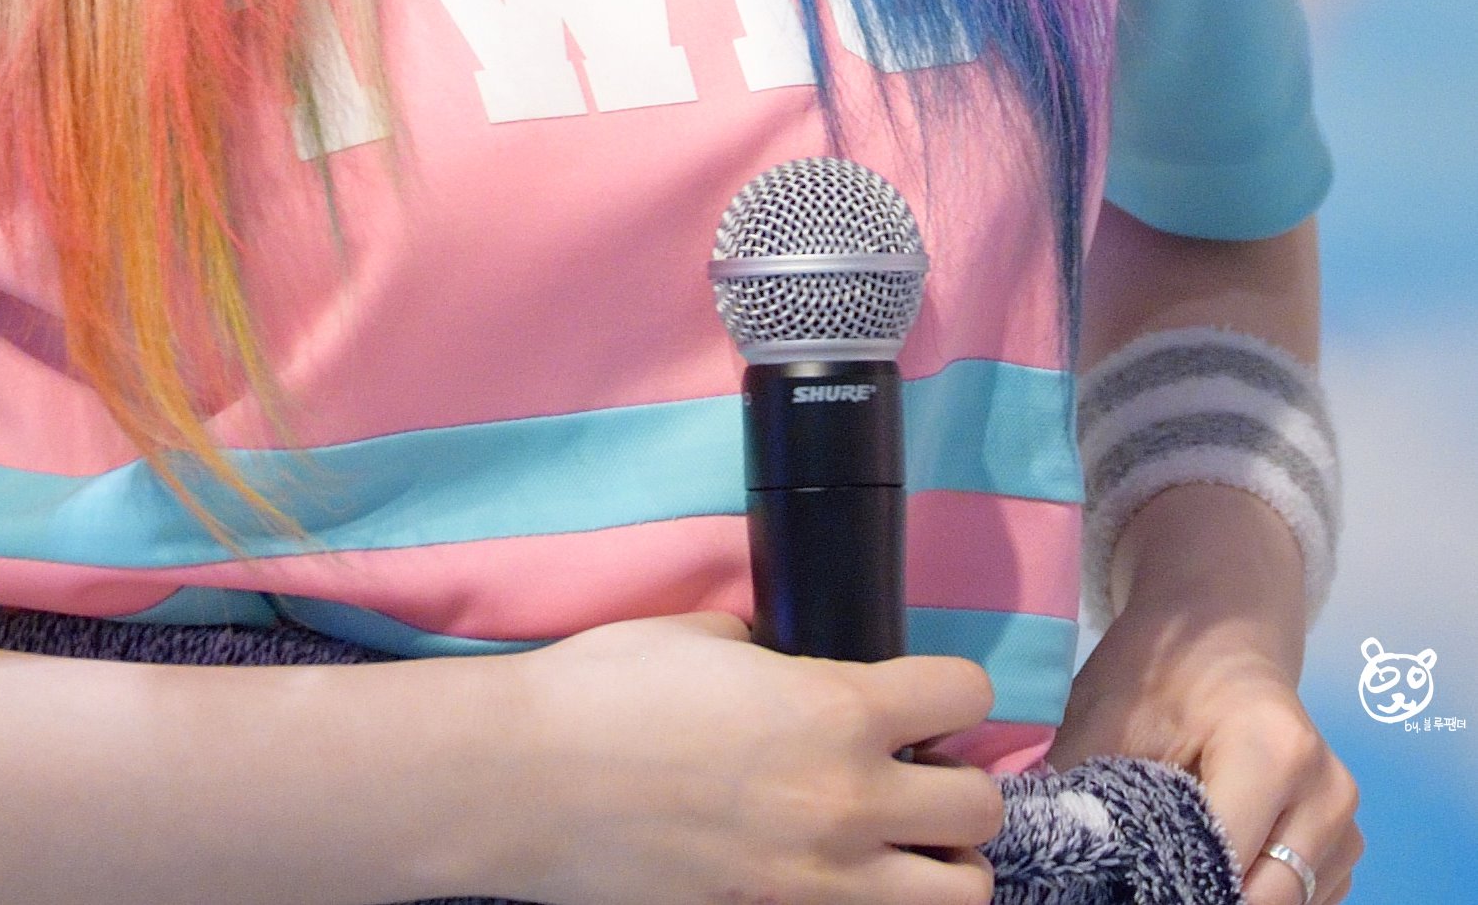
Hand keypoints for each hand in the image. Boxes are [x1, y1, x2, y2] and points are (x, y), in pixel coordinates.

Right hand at [497, 609, 1002, 904]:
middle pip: (982, 807)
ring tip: (899, 840)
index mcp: (836, 708)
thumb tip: (785, 659)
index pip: (965, 695)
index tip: (922, 694)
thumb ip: (768, 649)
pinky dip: (880, 903)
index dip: (951, 690)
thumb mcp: (700, 635)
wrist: (530, 782)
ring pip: (961, 894)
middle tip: (913, 771)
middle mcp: (849, 801)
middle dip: (958, 783)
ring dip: (944, 863)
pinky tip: (840, 874)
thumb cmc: (605, 690)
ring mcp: (821, 880)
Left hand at [1049, 488, 1360, 904]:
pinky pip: (1302, 904)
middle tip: (1136, 880)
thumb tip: (1040, 854)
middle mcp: (1327, 794)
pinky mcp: (1344, 846)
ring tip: (1170, 865)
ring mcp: (1344, 825)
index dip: (1161, 886)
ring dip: (1226, 898)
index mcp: (1274, 752)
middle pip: (1261, 901)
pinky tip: (1210, 866)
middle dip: (1195, 896)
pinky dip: (1254, 897)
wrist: (1223, 628)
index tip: (1115, 879)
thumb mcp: (1106, 715)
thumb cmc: (1160, 666)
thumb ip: (1078, 790)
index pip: (1219, 865)